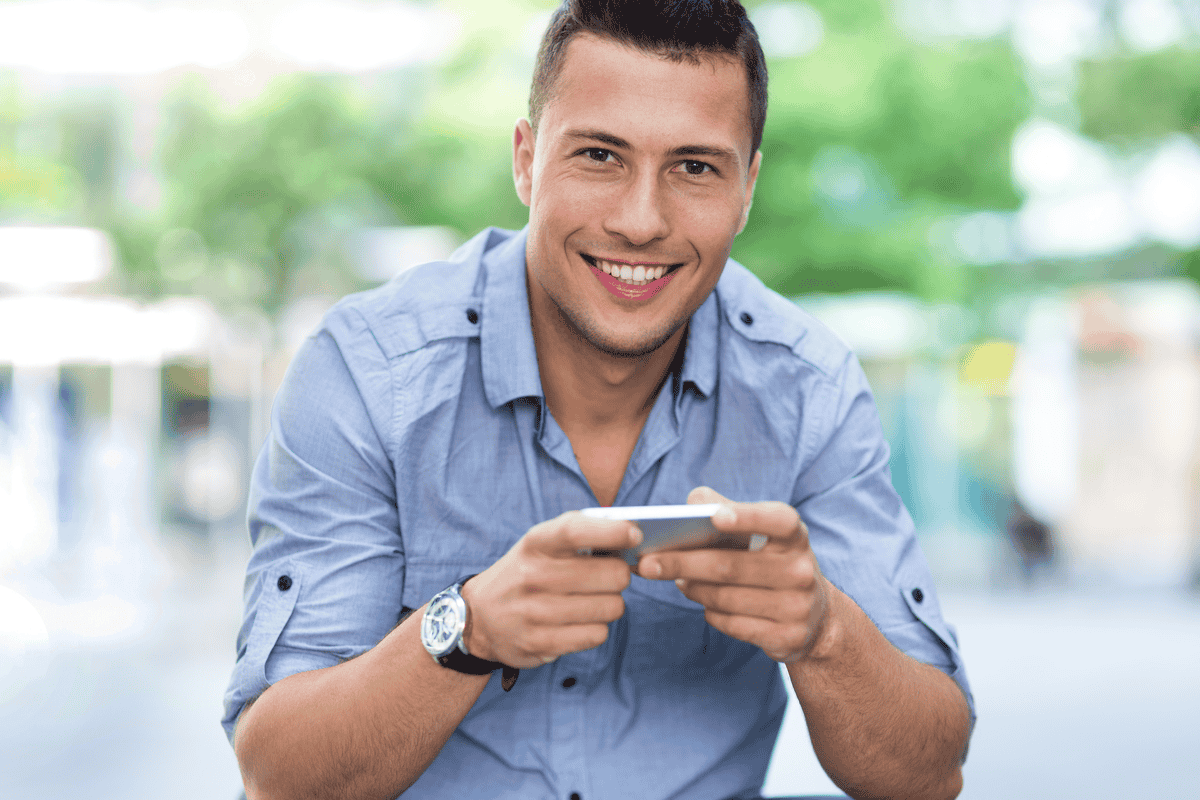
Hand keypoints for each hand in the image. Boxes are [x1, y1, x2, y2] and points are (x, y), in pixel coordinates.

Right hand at [460, 512, 638, 668]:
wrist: (479, 617)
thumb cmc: (528, 571)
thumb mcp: (541, 544)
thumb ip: (581, 533)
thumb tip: (631, 535)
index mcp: (535, 543)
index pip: (575, 531)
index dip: (610, 531)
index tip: (635, 534)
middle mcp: (532, 576)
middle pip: (610, 575)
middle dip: (620, 575)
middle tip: (610, 577)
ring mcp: (533, 612)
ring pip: (610, 608)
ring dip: (611, 604)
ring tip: (594, 600)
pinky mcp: (539, 643)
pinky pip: (596, 635)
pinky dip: (597, 628)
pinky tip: (582, 621)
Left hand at [637, 487, 829, 663]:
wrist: (816, 617)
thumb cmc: (772, 562)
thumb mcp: (761, 534)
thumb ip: (727, 510)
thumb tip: (695, 501)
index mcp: (794, 535)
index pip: (776, 520)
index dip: (747, 517)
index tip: (714, 518)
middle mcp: (800, 569)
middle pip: (730, 566)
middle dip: (683, 563)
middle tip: (646, 563)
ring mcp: (797, 607)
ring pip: (726, 598)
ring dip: (692, 589)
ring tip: (675, 580)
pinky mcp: (787, 638)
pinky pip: (733, 624)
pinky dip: (710, 612)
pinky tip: (703, 602)